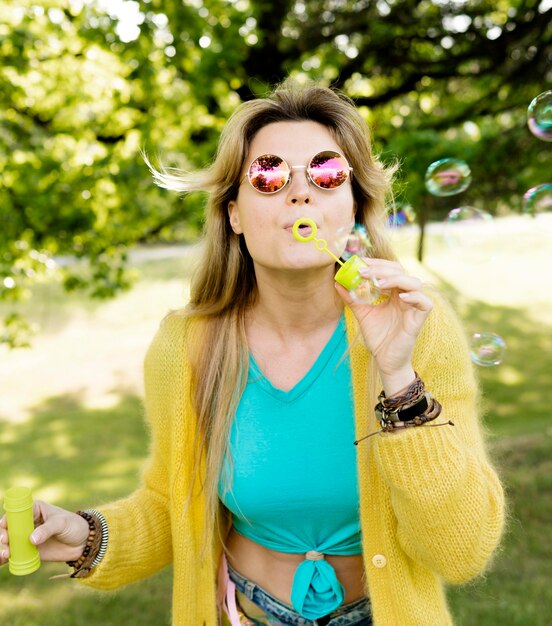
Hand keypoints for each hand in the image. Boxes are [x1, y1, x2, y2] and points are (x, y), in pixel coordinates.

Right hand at [0, 500, 88, 565]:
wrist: (83, 543)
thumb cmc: (74, 526)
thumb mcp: (62, 524)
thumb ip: (48, 529)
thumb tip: (31, 539)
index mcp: (34, 508)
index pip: (16, 512)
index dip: (7, 520)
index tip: (5, 529)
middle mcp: (27, 522)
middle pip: (8, 528)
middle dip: (3, 536)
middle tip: (5, 543)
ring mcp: (26, 537)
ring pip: (8, 542)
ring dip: (2, 548)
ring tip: (5, 555)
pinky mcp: (28, 551)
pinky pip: (13, 554)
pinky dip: (5, 559)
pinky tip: (2, 561)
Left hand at [335, 258, 431, 384]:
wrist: (385, 360)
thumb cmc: (378, 337)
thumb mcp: (362, 313)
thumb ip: (352, 298)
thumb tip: (337, 282)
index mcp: (394, 292)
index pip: (390, 269)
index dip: (377, 263)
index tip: (360, 262)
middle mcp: (406, 296)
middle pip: (401, 272)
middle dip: (382, 269)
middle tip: (364, 271)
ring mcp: (414, 306)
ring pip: (414, 283)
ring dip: (396, 279)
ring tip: (379, 283)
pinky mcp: (420, 318)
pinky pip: (425, 303)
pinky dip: (414, 297)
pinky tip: (400, 297)